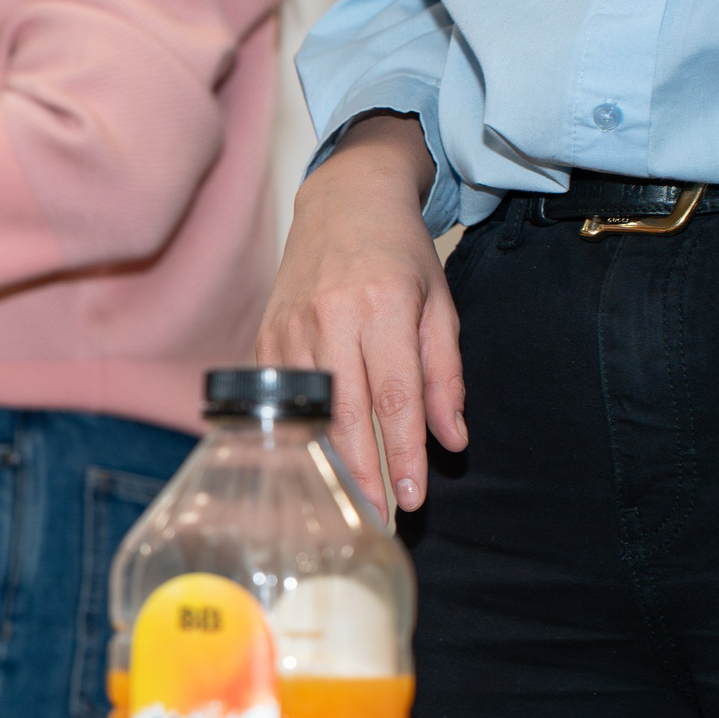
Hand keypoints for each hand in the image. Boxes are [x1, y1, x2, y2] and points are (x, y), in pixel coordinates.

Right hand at [257, 114, 464, 519]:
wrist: (342, 200)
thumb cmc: (398, 252)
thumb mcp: (439, 304)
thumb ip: (445, 374)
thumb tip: (451, 440)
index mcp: (382, 307)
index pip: (395, 399)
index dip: (403, 456)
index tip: (412, 498)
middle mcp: (331, 318)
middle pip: (345, 415)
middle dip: (363, 473)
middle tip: (378, 517)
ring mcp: (290, 328)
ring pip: (309, 412)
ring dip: (329, 461)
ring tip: (349, 500)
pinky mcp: (266, 337)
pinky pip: (282, 398)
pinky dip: (299, 434)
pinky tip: (315, 461)